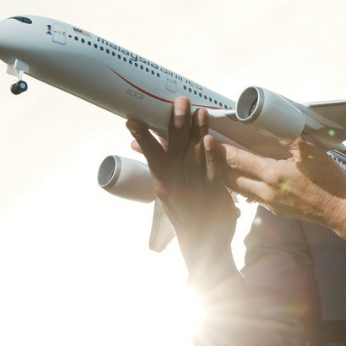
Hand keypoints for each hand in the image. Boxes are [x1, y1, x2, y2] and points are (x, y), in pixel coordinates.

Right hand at [126, 98, 239, 280]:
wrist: (203, 245)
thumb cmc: (184, 214)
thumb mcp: (168, 191)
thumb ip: (162, 168)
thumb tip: (143, 146)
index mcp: (163, 184)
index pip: (152, 156)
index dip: (143, 137)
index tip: (131, 119)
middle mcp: (176, 185)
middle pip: (175, 149)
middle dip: (176, 123)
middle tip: (178, 101)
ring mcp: (195, 190)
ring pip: (194, 156)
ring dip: (197, 132)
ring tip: (198, 111)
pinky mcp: (214, 194)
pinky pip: (212, 172)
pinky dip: (211, 155)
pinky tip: (210, 140)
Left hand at [215, 137, 345, 244]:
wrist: (341, 211)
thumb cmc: (330, 181)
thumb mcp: (310, 151)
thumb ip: (287, 137)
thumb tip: (268, 126)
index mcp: (272, 175)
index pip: (235, 160)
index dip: (219, 149)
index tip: (208, 138)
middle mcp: (266, 192)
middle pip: (228, 178)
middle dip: (216, 163)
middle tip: (208, 149)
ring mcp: (269, 204)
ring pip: (237, 190)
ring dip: (226, 176)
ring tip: (219, 162)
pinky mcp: (276, 210)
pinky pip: (251, 197)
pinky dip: (241, 186)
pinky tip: (243, 177)